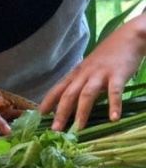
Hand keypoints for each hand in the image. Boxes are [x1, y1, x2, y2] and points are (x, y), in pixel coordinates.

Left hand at [40, 16, 145, 130]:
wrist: (128, 38)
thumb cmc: (108, 56)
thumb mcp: (89, 68)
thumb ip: (81, 82)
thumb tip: (72, 101)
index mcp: (77, 73)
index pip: (58, 88)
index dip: (48, 101)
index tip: (40, 114)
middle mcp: (85, 74)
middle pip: (69, 94)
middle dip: (61, 113)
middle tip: (55, 130)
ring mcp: (100, 74)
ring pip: (87, 94)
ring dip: (82, 112)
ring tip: (78, 129)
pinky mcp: (117, 75)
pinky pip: (115, 91)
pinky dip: (114, 105)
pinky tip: (113, 118)